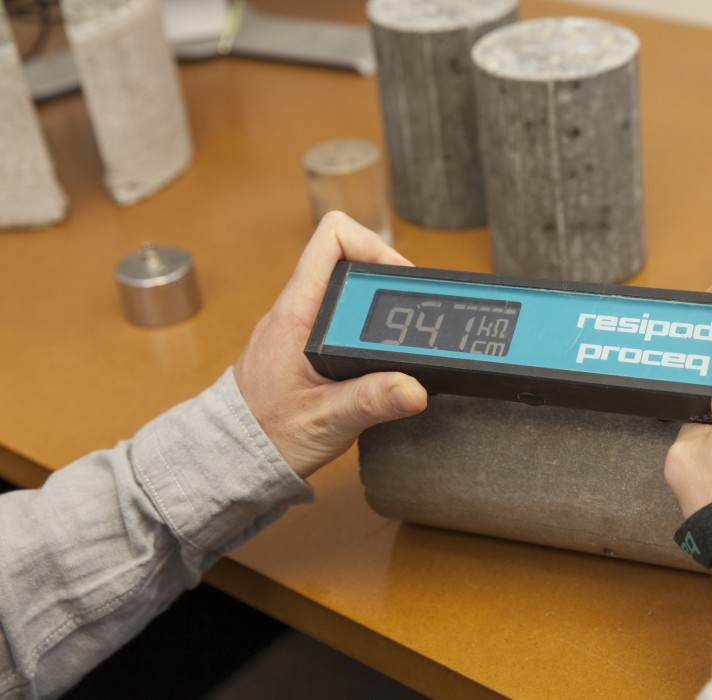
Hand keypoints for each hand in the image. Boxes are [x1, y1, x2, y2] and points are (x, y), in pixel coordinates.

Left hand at [234, 212, 427, 478]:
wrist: (233, 456)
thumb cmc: (267, 436)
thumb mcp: (327, 421)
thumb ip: (372, 401)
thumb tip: (414, 388)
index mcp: (296, 313)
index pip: (331, 239)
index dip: (372, 246)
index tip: (401, 280)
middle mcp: (298, 309)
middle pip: (349, 259)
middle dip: (388, 281)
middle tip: (416, 315)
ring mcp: (301, 324)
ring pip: (348, 289)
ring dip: (380, 305)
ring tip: (404, 334)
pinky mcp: (307, 342)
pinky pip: (342, 315)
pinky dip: (368, 326)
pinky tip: (382, 354)